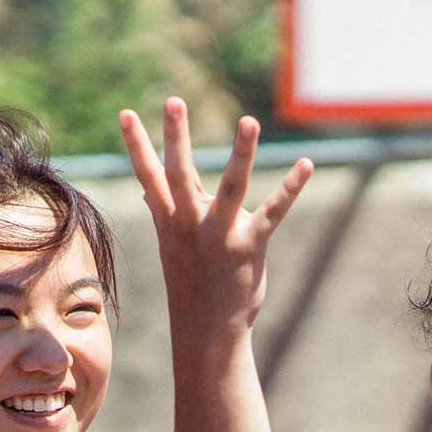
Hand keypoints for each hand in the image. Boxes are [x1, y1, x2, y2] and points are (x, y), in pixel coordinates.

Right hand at [118, 97, 312, 334]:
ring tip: (249, 121)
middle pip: (179, 173)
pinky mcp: (249, 245)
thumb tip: (146, 192)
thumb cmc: (192, 284)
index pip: (148, 176)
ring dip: (241, 153)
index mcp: (170, 221)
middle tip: (173, 100)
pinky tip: (306, 164)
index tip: (124, 113)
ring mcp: (219, 234)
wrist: (207, 331)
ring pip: (230, 186)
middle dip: (175, 137)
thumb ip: (166, 213)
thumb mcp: (173, 246)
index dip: (135, 145)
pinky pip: (273, 211)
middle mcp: (190, 224)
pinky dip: (291, 187)